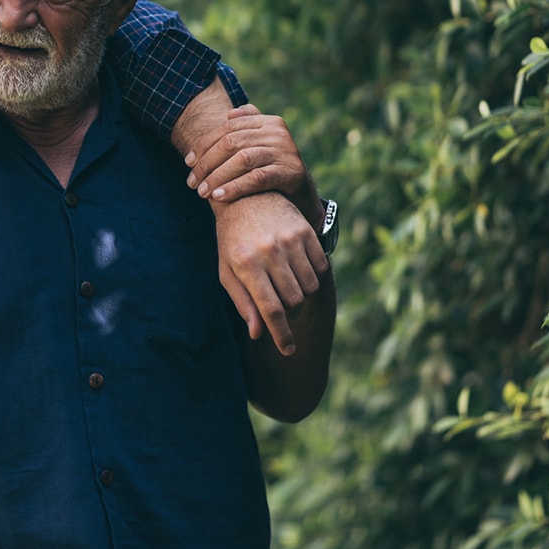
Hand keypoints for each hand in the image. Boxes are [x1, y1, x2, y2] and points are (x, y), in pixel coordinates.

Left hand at [185, 104, 318, 220]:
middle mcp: (278, 132)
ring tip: (203, 192)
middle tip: (192, 183)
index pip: (227, 128)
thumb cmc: (273, 170)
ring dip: (217, 176)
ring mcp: (286, 151)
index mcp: (268, 121)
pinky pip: (257, 178)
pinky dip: (235, 187)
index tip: (188, 162)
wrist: (302, 196)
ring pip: (242, 160)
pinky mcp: (292, 172)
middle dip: (207, 163)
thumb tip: (228, 115)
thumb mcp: (260, 146)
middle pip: (232, 142)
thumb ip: (246, 128)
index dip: (204, 145)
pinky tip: (219, 197)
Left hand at [213, 192, 326, 354]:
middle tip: (280, 305)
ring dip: (301, 294)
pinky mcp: (305, 231)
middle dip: (289, 312)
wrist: (244, 197)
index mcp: (246, 264)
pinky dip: (313, 276)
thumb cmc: (231, 240)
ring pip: (309, 287)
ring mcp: (290, 240)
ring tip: (287, 284)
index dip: (282, 334)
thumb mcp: (227, 271)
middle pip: (293, 301)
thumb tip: (258, 333)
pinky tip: (298, 269)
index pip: (270, 309)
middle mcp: (269, 251)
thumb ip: (243, 302)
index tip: (288, 350)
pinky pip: (320, 268)